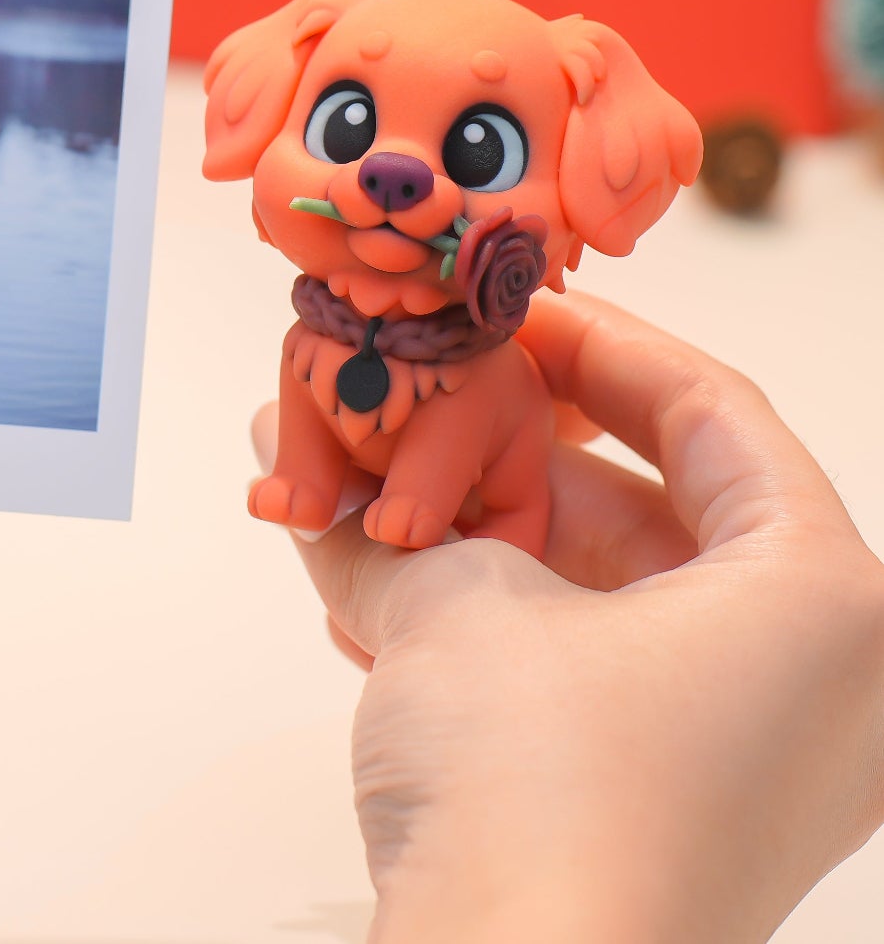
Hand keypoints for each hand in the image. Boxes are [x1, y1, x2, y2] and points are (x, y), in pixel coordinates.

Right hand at [254, 293, 883, 942]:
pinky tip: (376, 586)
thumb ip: (376, 518)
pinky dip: (489, 618)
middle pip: (650, 501)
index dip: (592, 342)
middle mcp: (815, 678)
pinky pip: (586, 666)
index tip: (502, 309)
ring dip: (477, 534)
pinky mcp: (674, 805)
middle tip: (420, 395)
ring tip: (368, 483)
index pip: (710, 411)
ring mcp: (746, 752)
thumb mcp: (450, 607)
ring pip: (604, 589)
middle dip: (509, 447)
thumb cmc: (538, 798)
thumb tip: (291, 451)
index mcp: (823, 602)